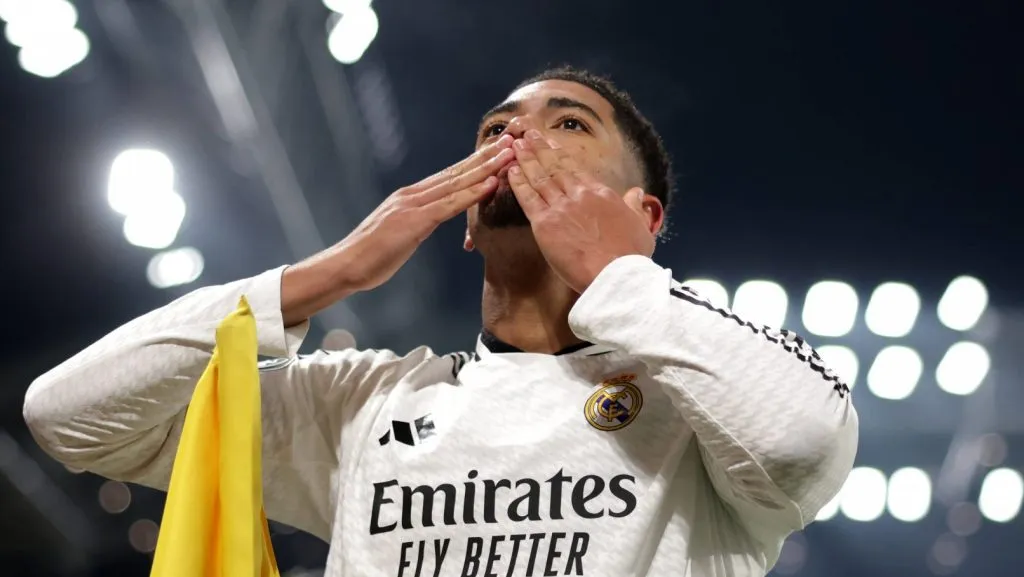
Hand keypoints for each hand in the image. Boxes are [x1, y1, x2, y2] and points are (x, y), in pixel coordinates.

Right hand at [329, 135, 515, 290]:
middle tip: (511, 140)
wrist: (346, 265)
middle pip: (457, 172)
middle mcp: (413, 194)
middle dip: (486, 156)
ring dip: (486, 168)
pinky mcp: (414, 221)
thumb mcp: (400, 234)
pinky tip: (491, 184)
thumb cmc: (371, 256)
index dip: (475, 162)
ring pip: (457, 183)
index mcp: (411, 197)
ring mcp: (412, 205)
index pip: (449, 176)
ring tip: (509, 155)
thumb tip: (430, 219)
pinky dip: (472, 193)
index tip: (497, 150)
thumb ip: (416, 222)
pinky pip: (449, 205)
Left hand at [507, 130, 655, 293]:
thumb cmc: (630, 257)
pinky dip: (518, 183)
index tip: (551, 143)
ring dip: (526, 159)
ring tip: (515, 144)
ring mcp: (561, 208)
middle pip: (555, 166)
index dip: (560, 154)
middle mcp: (579, 195)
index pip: (576, 169)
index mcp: (601, 193)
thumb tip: (636, 192)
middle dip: (540, 148)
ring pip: (539, 177)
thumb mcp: (640, 226)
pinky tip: (510, 171)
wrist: (616, 275)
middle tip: (527, 133)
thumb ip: (634, 206)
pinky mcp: (545, 225)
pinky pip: (528, 199)